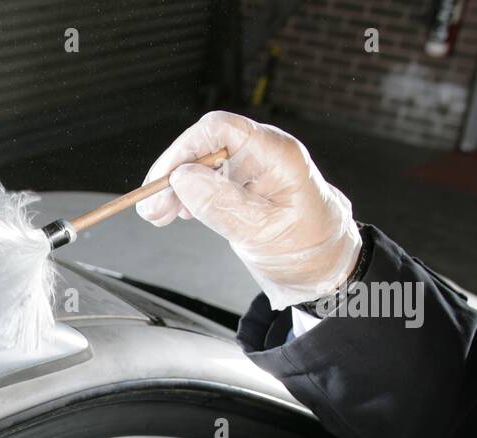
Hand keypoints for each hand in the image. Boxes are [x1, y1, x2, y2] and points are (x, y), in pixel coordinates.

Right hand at [137, 111, 361, 310]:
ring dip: (172, 188)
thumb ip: (222, 204)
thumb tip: (182, 177)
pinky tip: (173, 214)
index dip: (183, 151)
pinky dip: (183, 197)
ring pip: (198, 164)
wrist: (324, 268)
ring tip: (156, 216)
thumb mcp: (263, 232)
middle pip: (202, 145)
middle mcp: (261, 154)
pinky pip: (203, 181)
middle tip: (152, 209)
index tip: (161, 183)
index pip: (219, 130)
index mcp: (276, 154)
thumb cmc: (307, 249)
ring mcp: (249, 169)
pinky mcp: (239, 186)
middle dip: (171, 174)